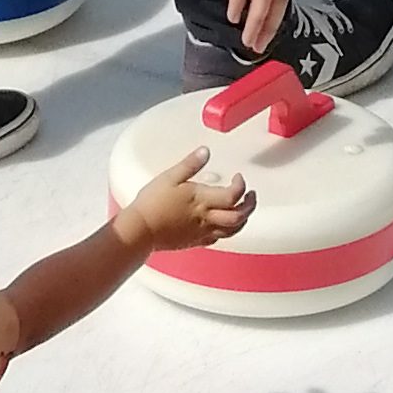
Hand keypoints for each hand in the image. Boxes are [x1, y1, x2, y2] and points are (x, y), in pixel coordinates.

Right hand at [114, 148, 254, 256]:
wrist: (140, 230)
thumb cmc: (152, 203)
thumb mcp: (170, 176)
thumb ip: (190, 164)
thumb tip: (205, 151)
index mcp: (202, 200)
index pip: (232, 196)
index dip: (241, 186)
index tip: (239, 177)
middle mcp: (206, 218)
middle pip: (238, 217)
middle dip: (249, 206)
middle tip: (251, 196)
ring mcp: (201, 232)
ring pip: (232, 231)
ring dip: (242, 220)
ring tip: (243, 209)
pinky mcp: (195, 242)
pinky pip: (218, 239)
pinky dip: (227, 231)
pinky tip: (223, 224)